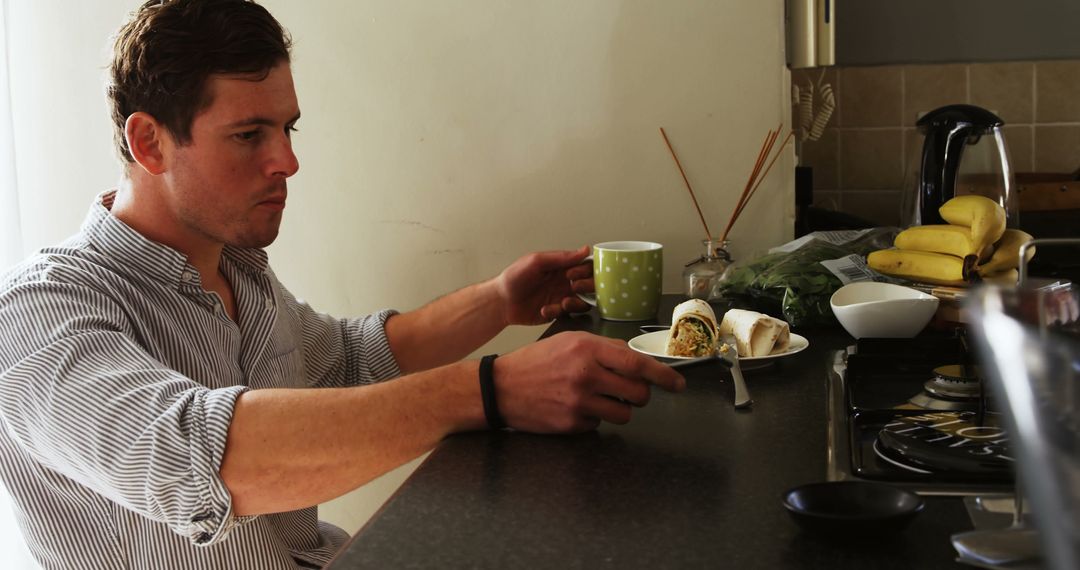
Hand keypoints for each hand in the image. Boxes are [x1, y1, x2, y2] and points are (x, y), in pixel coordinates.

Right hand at [492, 331, 685, 432]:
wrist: (500, 387)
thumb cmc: (536, 361)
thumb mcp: (568, 341)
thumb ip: (603, 348)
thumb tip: (634, 360)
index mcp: (587, 349)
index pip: (637, 363)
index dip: (663, 376)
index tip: (678, 384)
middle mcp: (585, 375)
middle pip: (638, 393)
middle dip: (640, 395)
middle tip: (629, 391)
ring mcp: (578, 402)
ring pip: (624, 414)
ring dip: (618, 408)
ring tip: (598, 399)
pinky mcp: (571, 424)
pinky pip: (598, 425)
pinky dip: (593, 418)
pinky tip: (574, 407)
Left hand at [494, 246, 593, 325]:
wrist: (501, 302)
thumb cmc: (514, 277)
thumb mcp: (537, 262)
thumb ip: (561, 257)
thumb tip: (585, 250)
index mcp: (562, 267)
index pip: (587, 266)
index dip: (586, 270)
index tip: (573, 274)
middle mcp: (565, 282)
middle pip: (591, 284)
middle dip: (587, 287)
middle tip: (573, 287)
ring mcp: (562, 297)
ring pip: (584, 302)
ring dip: (575, 303)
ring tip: (562, 302)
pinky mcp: (556, 313)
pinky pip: (568, 314)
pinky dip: (558, 312)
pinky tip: (544, 309)